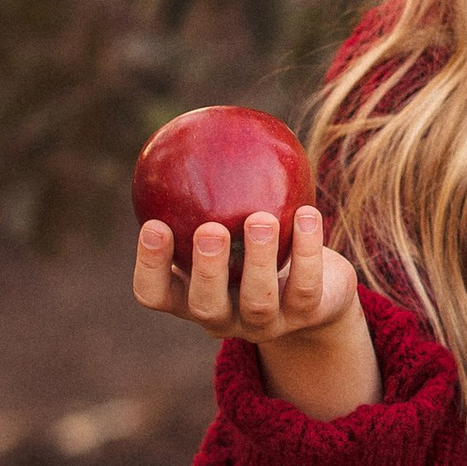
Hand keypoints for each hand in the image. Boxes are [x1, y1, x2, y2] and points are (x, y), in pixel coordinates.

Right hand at [133, 203, 379, 419]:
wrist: (317, 287)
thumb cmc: (260, 249)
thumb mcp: (231, 231)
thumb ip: (209, 201)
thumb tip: (185, 142)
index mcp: (195, 299)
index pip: (156, 295)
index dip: (149, 268)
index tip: (152, 225)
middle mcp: (227, 319)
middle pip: (208, 307)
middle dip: (206, 272)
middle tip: (210, 231)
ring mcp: (271, 323)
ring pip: (262, 302)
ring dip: (262, 261)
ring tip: (260, 219)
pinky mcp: (312, 312)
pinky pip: (311, 287)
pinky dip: (310, 250)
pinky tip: (309, 214)